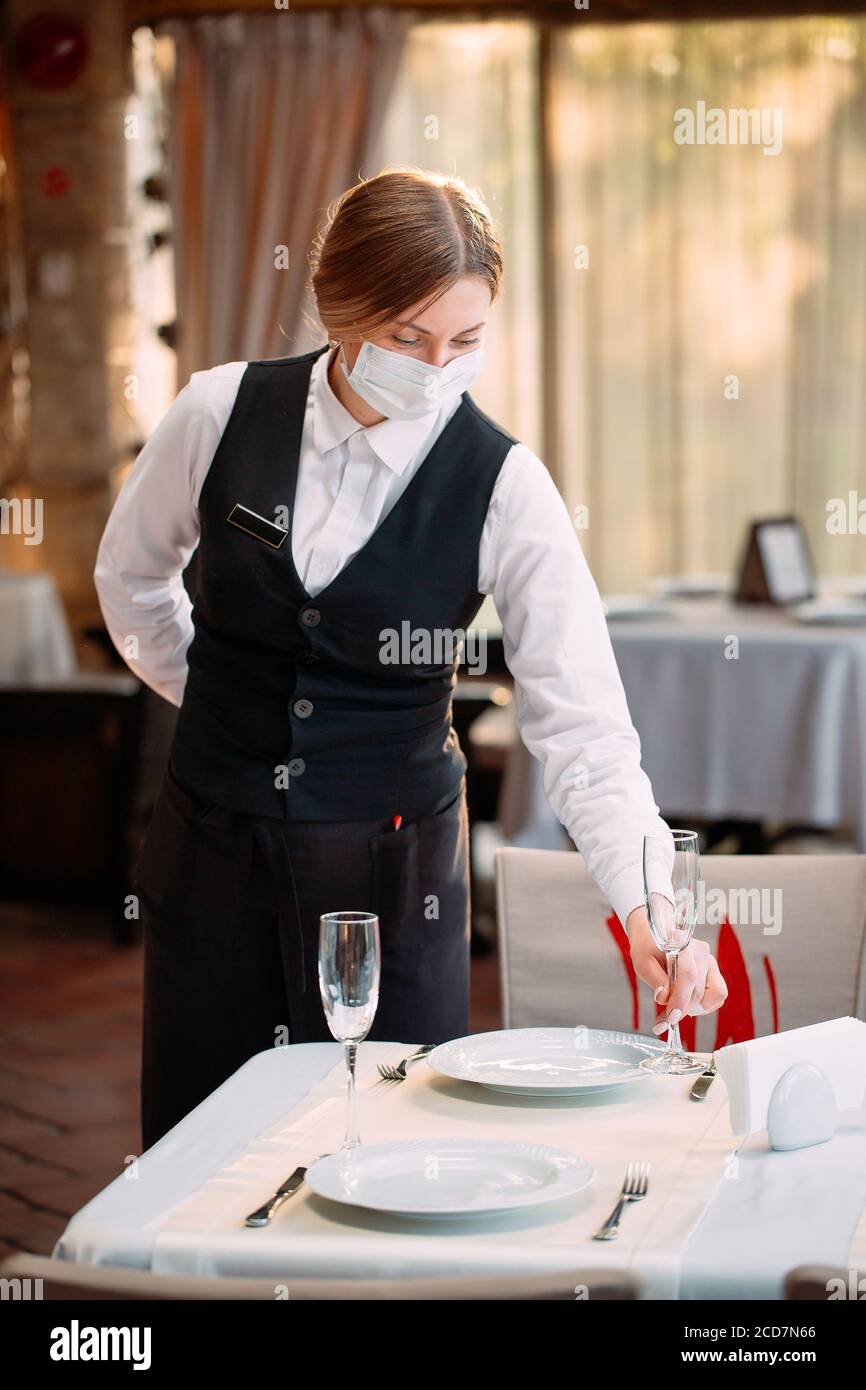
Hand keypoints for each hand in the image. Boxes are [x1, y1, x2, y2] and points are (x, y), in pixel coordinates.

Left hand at [625, 904, 727, 1032]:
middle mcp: (701, 953)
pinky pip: (718, 994)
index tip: (670, 1018)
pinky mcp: (713, 972)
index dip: (680, 1000)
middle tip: (663, 1022)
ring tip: (676, 1009)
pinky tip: (686, 1003)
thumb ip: (654, 979)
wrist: (656, 937)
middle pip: (698, 990)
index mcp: (682, 945)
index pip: (687, 976)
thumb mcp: (642, 962)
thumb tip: (664, 998)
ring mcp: (710, 962)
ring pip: (715, 994)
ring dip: (696, 1008)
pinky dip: (705, 1005)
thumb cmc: (648, 948)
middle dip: (682, 1011)